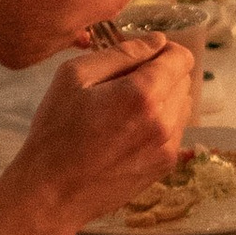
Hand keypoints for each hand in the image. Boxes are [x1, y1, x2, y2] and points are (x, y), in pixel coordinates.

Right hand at [0, 39, 196, 234]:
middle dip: (160, 74)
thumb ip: (121, 53)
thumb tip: (156, 41)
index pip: (181, 57)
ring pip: (182, 105)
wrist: (52, 192)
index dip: (163, 51)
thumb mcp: (74, 77)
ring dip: (162, 99)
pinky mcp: (165, 165)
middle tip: (123, 86)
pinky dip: (159, 124)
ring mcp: (167, 146)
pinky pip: (175, 131)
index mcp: (142, 94)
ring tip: (124, 111)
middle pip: (183, 80)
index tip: (141, 57)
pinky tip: (128, 132)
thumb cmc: (55, 132)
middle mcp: (164, 121)